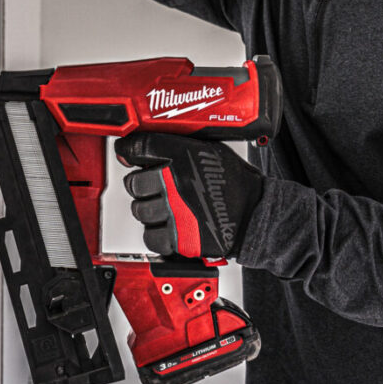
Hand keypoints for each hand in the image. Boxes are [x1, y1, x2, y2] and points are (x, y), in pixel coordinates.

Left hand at [116, 133, 263, 259]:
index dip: (128, 150)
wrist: (256, 214)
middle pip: (134, 182)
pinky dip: (158, 234)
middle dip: (142, 185)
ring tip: (170, 207)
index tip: (127, 154)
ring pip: (140, 210)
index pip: (140, 147)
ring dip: (150, 210)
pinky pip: (150, 236)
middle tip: (157, 187)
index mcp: (184, 155)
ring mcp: (176, 210)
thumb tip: (139, 147)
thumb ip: (175, 146)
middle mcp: (176, 181)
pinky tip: (172, 225)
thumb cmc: (234, 182)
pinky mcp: (180, 237)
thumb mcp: (207, 150)